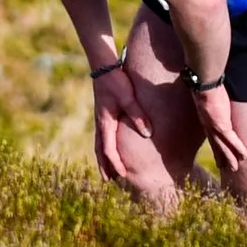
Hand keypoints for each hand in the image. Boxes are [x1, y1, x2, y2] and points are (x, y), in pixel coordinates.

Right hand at [92, 66, 152, 180]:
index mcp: (105, 122)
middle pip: (100, 150)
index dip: (115, 163)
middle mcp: (100, 123)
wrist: (103, 65)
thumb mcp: (128, 96)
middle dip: (104, 166)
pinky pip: (102, 136)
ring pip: (99, 144)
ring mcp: (100, 119)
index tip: (123, 175)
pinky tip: (109, 148)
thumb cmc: (116, 80)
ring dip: (102, 158)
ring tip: (106, 170)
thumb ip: (138, 115)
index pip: (108, 149)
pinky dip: (103, 147)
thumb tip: (148, 133)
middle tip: (108, 181)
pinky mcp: (103, 114)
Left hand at [191, 83, 246, 169]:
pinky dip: (238, 149)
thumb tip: (218, 97)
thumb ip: (213, 99)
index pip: (211, 137)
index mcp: (205, 119)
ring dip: (230, 158)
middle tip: (225, 168)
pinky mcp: (222, 125)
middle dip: (221, 157)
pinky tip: (245, 156)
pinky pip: (232, 140)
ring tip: (235, 169)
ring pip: (224, 147)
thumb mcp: (208, 95)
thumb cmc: (206, 84)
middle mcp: (208, 126)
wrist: (204, 83)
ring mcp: (215, 127)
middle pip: (216, 145)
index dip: (215, 146)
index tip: (217, 154)